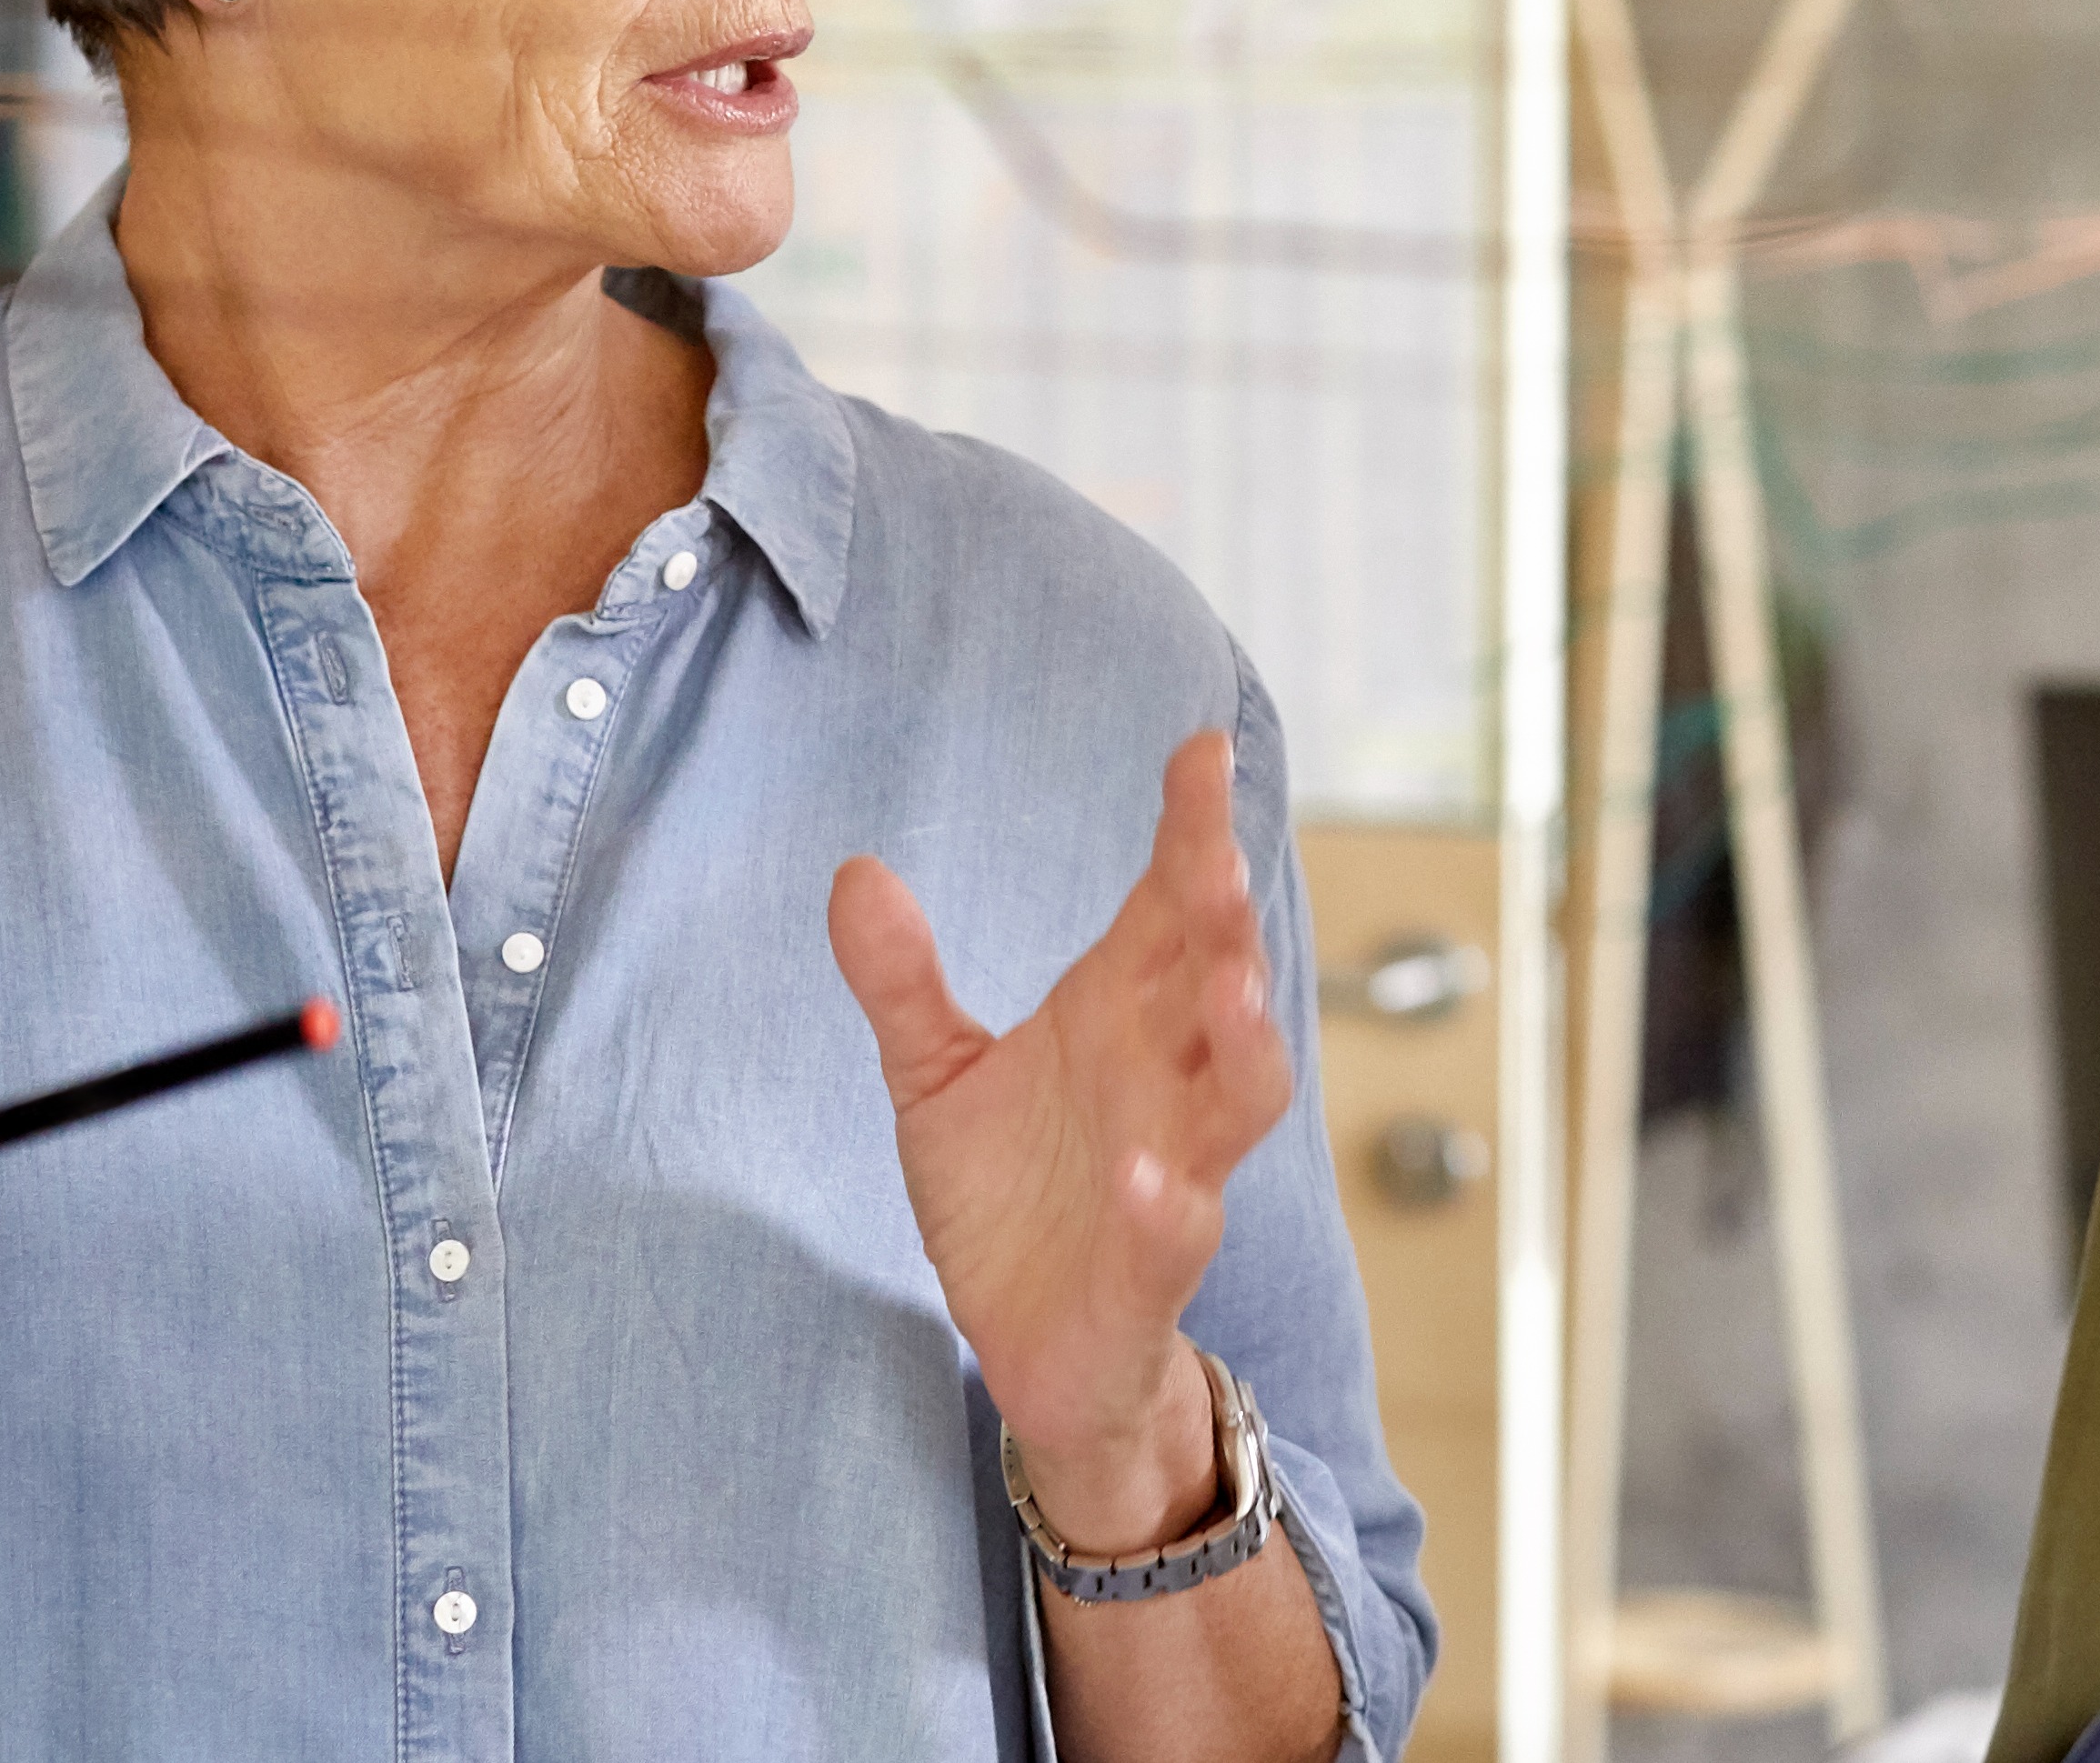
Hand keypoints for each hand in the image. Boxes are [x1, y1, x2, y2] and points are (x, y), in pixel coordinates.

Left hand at [828, 730, 1297, 1551]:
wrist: (1029, 1348)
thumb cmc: (1009, 1195)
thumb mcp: (936, 1079)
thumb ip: (903, 983)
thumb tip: (853, 872)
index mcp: (1124, 1018)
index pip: (1173, 906)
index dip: (1194, 831)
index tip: (1201, 751)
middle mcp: (1166, 1082)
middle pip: (1221, 982)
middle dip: (1226, 920)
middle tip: (1214, 851)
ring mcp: (1173, 1172)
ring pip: (1240, 1100)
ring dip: (1246, 1045)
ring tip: (1232, 993)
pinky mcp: (1152, 1268)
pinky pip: (1176, 1232)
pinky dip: (1169, 1205)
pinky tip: (1151, 1180)